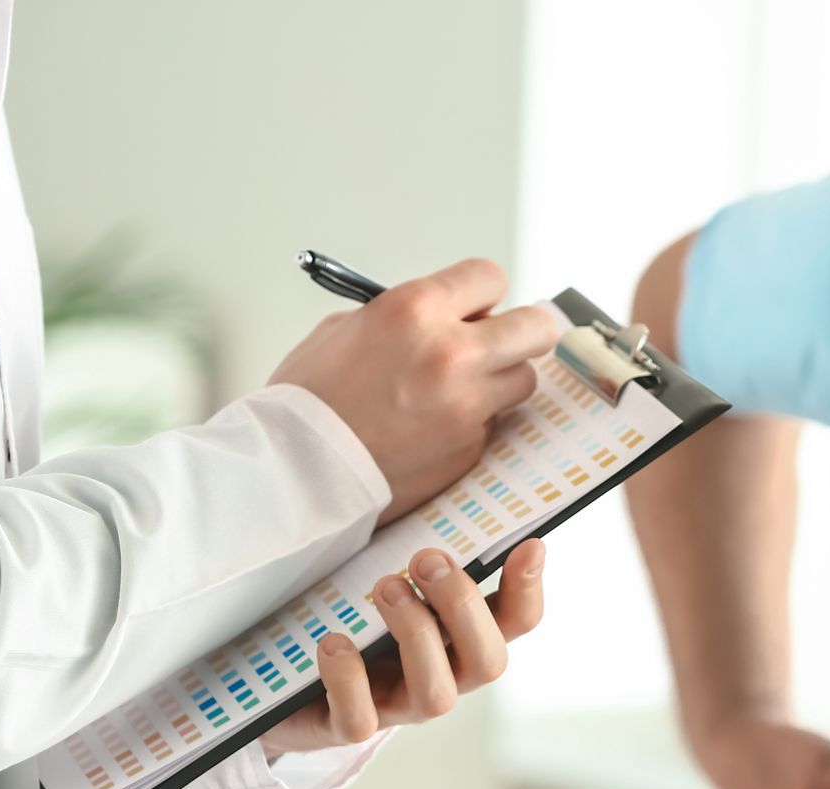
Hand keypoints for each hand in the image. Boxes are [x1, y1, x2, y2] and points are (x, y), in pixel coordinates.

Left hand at [259, 540, 545, 754]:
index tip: (528, 545)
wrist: (288, 683)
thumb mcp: (398, 582)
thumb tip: (457, 472)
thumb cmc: (356, 618)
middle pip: (488, 662)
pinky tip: (334, 642)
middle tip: (425, 559)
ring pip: (436, 696)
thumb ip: (431, 552)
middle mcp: (443, 676)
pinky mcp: (346, 726)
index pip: (518, 622)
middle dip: (461, 605)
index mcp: (462, 638)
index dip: (529, 589)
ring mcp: (398, 707)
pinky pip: (359, 721)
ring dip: (416, 635)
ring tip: (384, 587)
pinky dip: (348, 679)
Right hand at [270, 259, 562, 524]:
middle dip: (523, 330)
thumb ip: (405, 318)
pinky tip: (435, 429)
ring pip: (523, 379)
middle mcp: (452, 354)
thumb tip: (444, 318)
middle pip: (536, 327)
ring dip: (501, 379)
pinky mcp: (469, 449)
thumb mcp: (344, 330)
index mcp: (415, 310)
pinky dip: (473, 423)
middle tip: (505, 340)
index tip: (474, 306)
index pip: (489, 277)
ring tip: (462, 389)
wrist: (294, 471)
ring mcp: (466, 406)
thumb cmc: (307, 401)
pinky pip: (492, 424)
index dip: (480, 293)